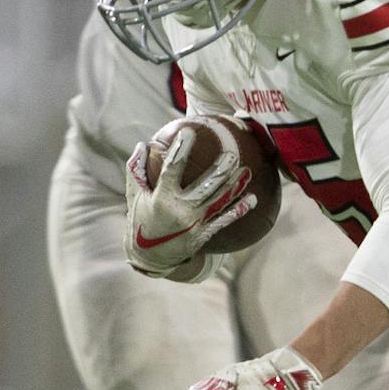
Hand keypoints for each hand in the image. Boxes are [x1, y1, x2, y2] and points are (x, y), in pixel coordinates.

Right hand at [123, 132, 255, 277]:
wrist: (151, 257)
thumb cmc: (141, 219)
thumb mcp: (135, 196)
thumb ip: (137, 170)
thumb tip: (143, 144)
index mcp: (161, 198)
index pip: (172, 169)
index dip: (181, 150)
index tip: (189, 132)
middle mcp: (180, 211)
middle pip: (204, 186)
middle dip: (220, 170)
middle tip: (231, 154)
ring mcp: (194, 224)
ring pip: (218, 201)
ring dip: (234, 186)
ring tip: (247, 170)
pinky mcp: (203, 234)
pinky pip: (224, 220)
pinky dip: (239, 210)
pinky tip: (253, 199)